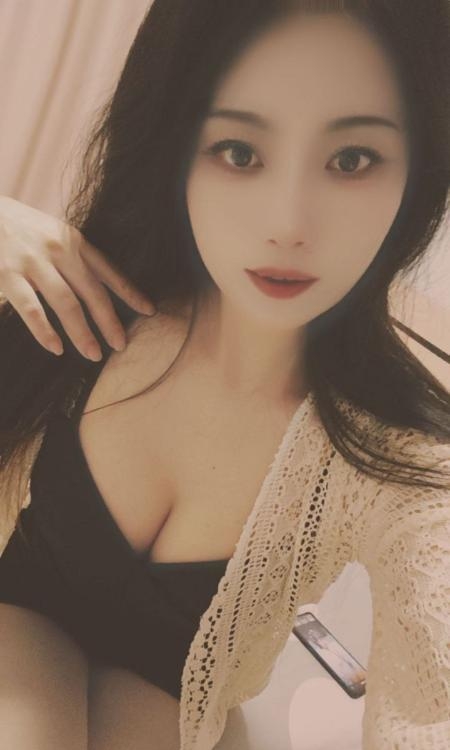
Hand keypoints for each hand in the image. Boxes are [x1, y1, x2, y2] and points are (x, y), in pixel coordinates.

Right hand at [0, 196, 154, 360]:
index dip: (130, 292)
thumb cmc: (15, 226)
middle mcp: (58, 250)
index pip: (109, 270)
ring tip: (93, 354)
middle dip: (110, 321)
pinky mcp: (6, 274)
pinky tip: (56, 348)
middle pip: (93, 292)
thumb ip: (72, 255)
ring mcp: (33, 262)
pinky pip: (31, 309)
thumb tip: (95, 287)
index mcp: (73, 240)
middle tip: (121, 346)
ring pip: (66, 303)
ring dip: (83, 332)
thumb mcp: (50, 232)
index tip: (150, 310)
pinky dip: (45, 331)